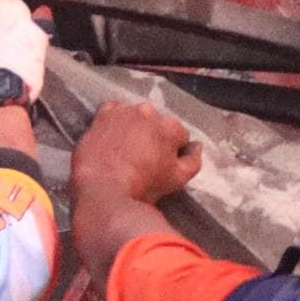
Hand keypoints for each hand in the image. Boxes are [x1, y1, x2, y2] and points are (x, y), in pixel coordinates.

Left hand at [76, 99, 202, 206]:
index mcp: (170, 127)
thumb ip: (193, 160)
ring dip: (135, 128)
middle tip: (143, 160)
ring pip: (136, 117)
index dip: (173, 151)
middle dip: (154, 137)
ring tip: (126, 152)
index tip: (162, 164)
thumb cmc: (142, 187)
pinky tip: (112, 139)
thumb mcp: (177, 179)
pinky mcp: (102, 115)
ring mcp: (124, 111)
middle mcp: (148, 112)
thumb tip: (197, 146)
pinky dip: (115, 122)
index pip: (179, 136)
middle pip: (157, 124)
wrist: (102, 189)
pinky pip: (113, 113)